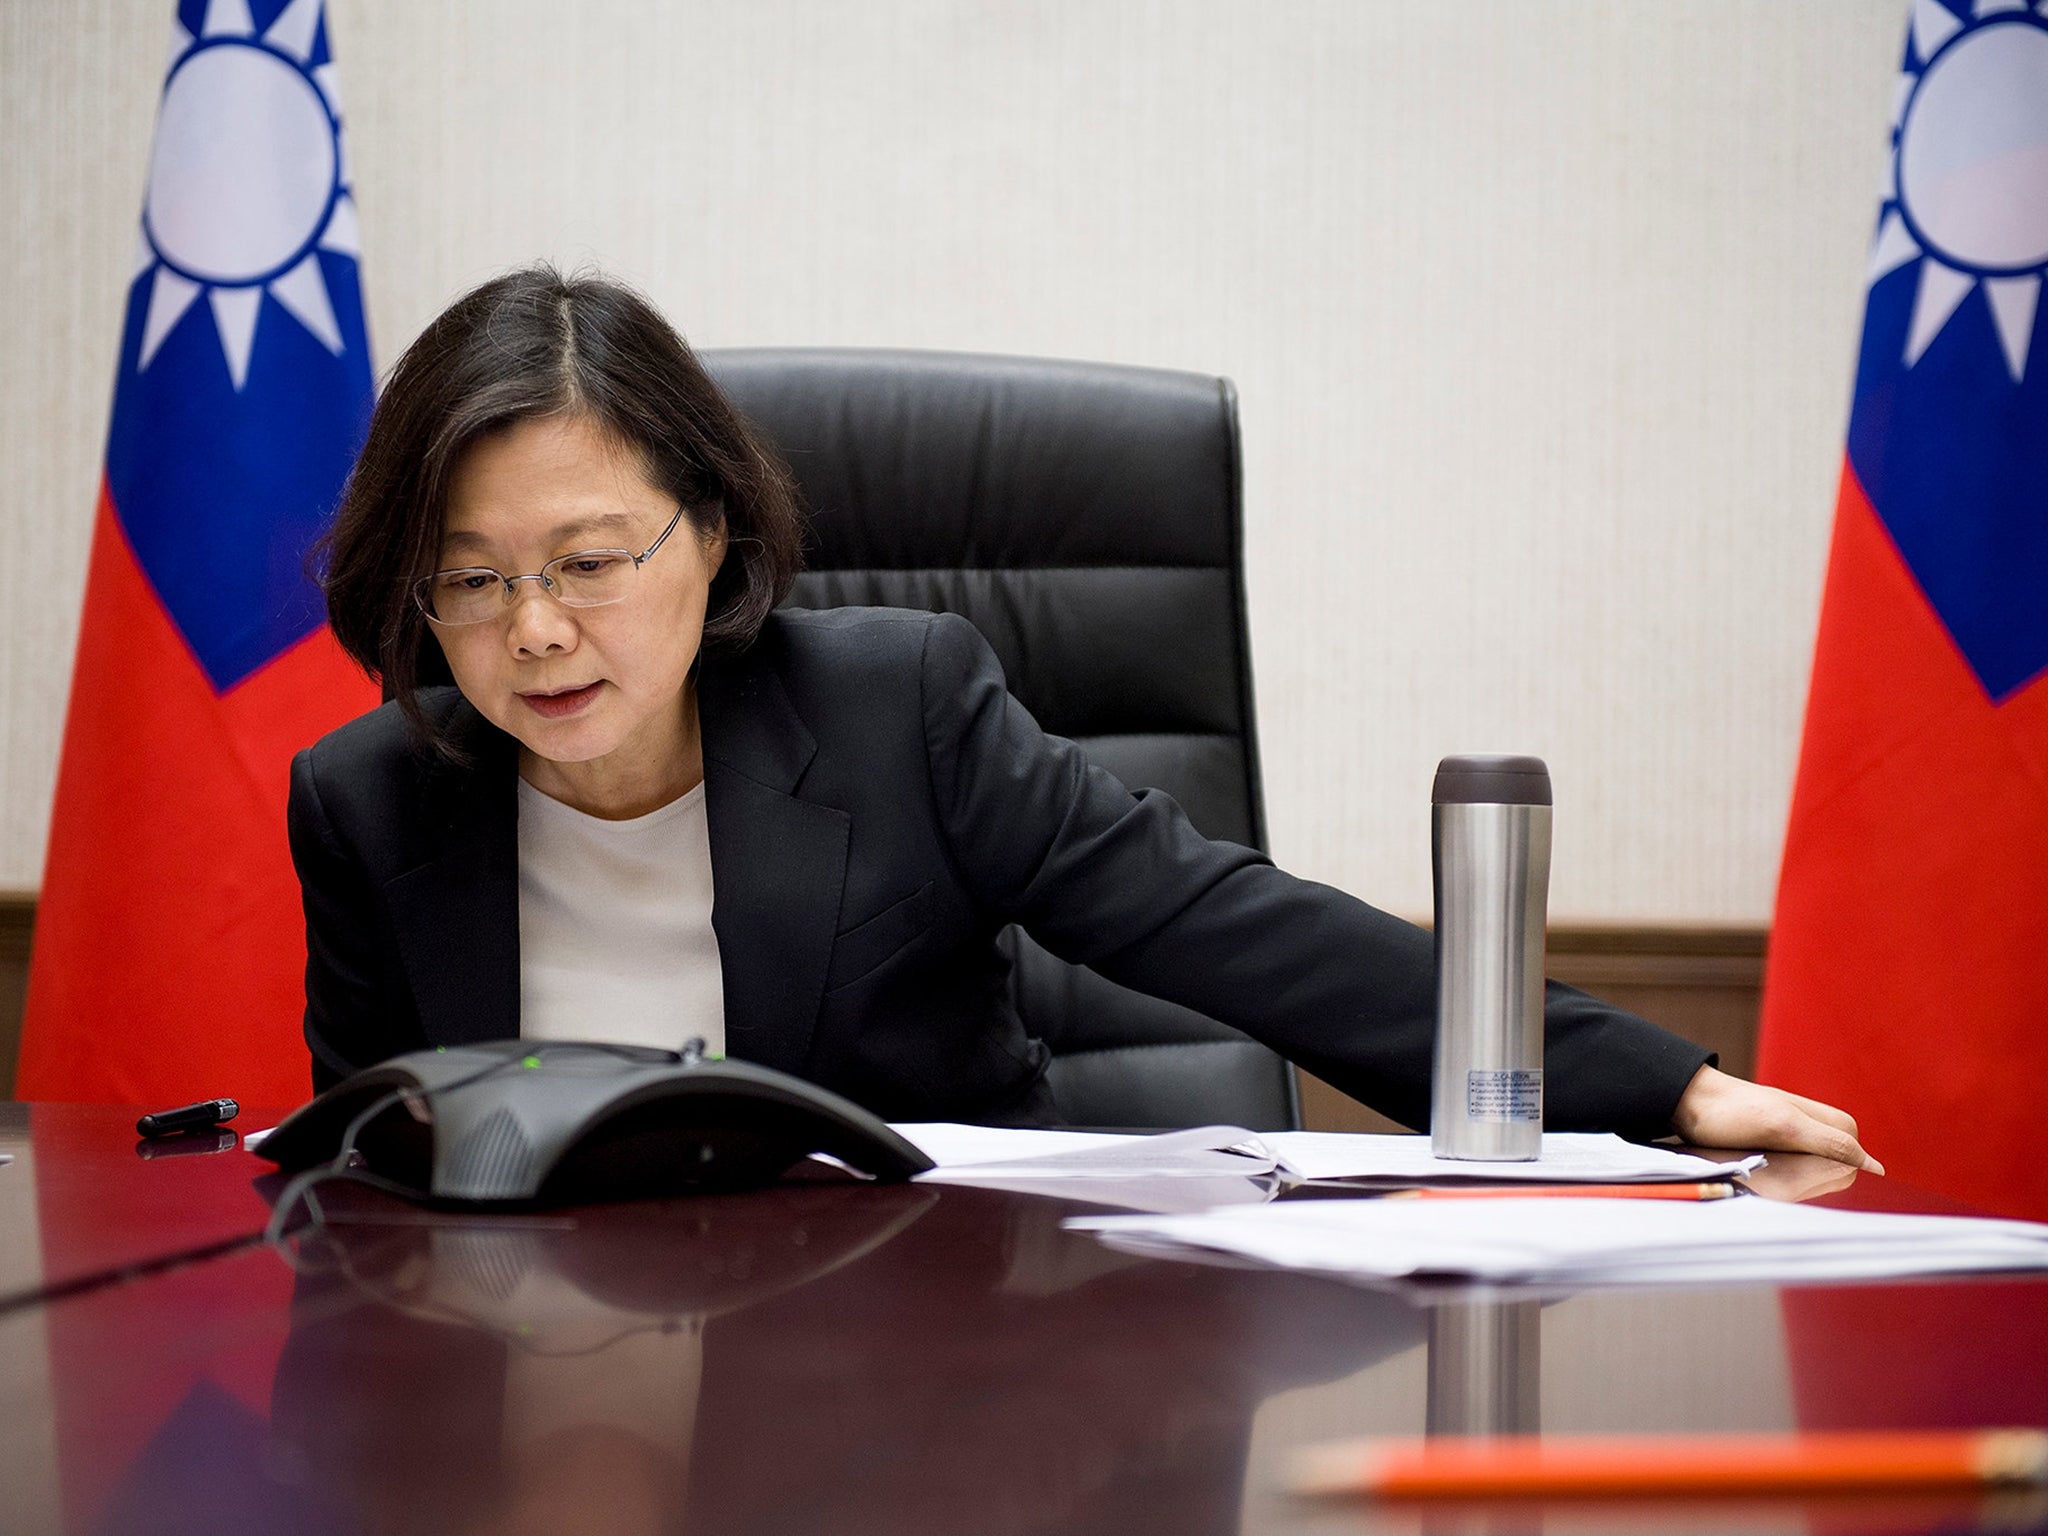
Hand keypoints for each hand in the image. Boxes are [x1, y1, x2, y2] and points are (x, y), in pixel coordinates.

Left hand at [1669, 1065, 1882, 1173]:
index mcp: (1831, 1122)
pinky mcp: (1775, 1151)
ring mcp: (1797, 1142)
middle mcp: (1818, 1131)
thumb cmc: (1732, 1112)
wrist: (1687, 1102)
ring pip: (1809, 1179)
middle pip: (1833, 1175)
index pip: (1854, 1166)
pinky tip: (1755, 1174)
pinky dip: (1774, 1181)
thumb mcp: (1783, 1126)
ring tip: (1760, 1169)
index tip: (1799, 1174)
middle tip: (1773, 1171)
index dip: (1832, 1176)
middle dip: (1808, 1181)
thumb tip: (1876, 1169)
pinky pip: (1787, 1178)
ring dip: (1789, 1182)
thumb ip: (1831, 1143)